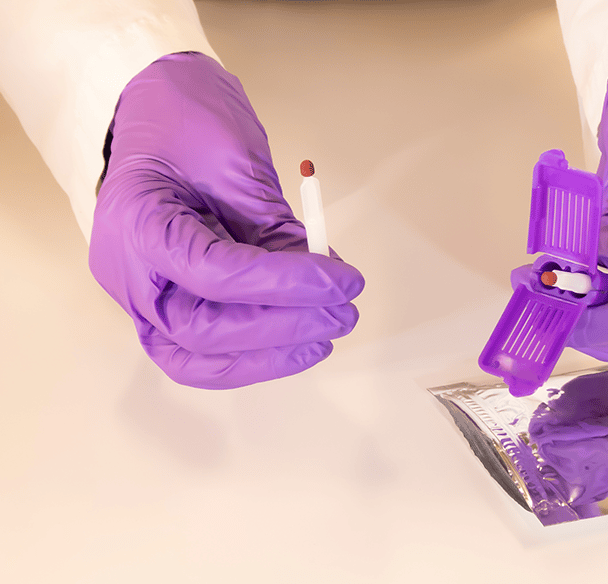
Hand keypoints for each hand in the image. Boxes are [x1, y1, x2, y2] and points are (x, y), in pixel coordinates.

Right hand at [90, 52, 363, 388]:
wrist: (155, 114)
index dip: (284, 284)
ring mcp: (140, 297)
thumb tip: (329, 279)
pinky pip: (204, 351)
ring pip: (197, 358)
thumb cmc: (188, 123)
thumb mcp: (236, 160)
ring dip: (269, 355)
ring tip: (327, 334)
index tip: (342, 281)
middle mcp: (128, 272)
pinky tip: (303, 338)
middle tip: (344, 312)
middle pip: (201, 330)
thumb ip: (276, 227)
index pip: (212, 274)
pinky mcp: (163, 308)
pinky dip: (255, 352)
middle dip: (282, 327)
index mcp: (136, 221)